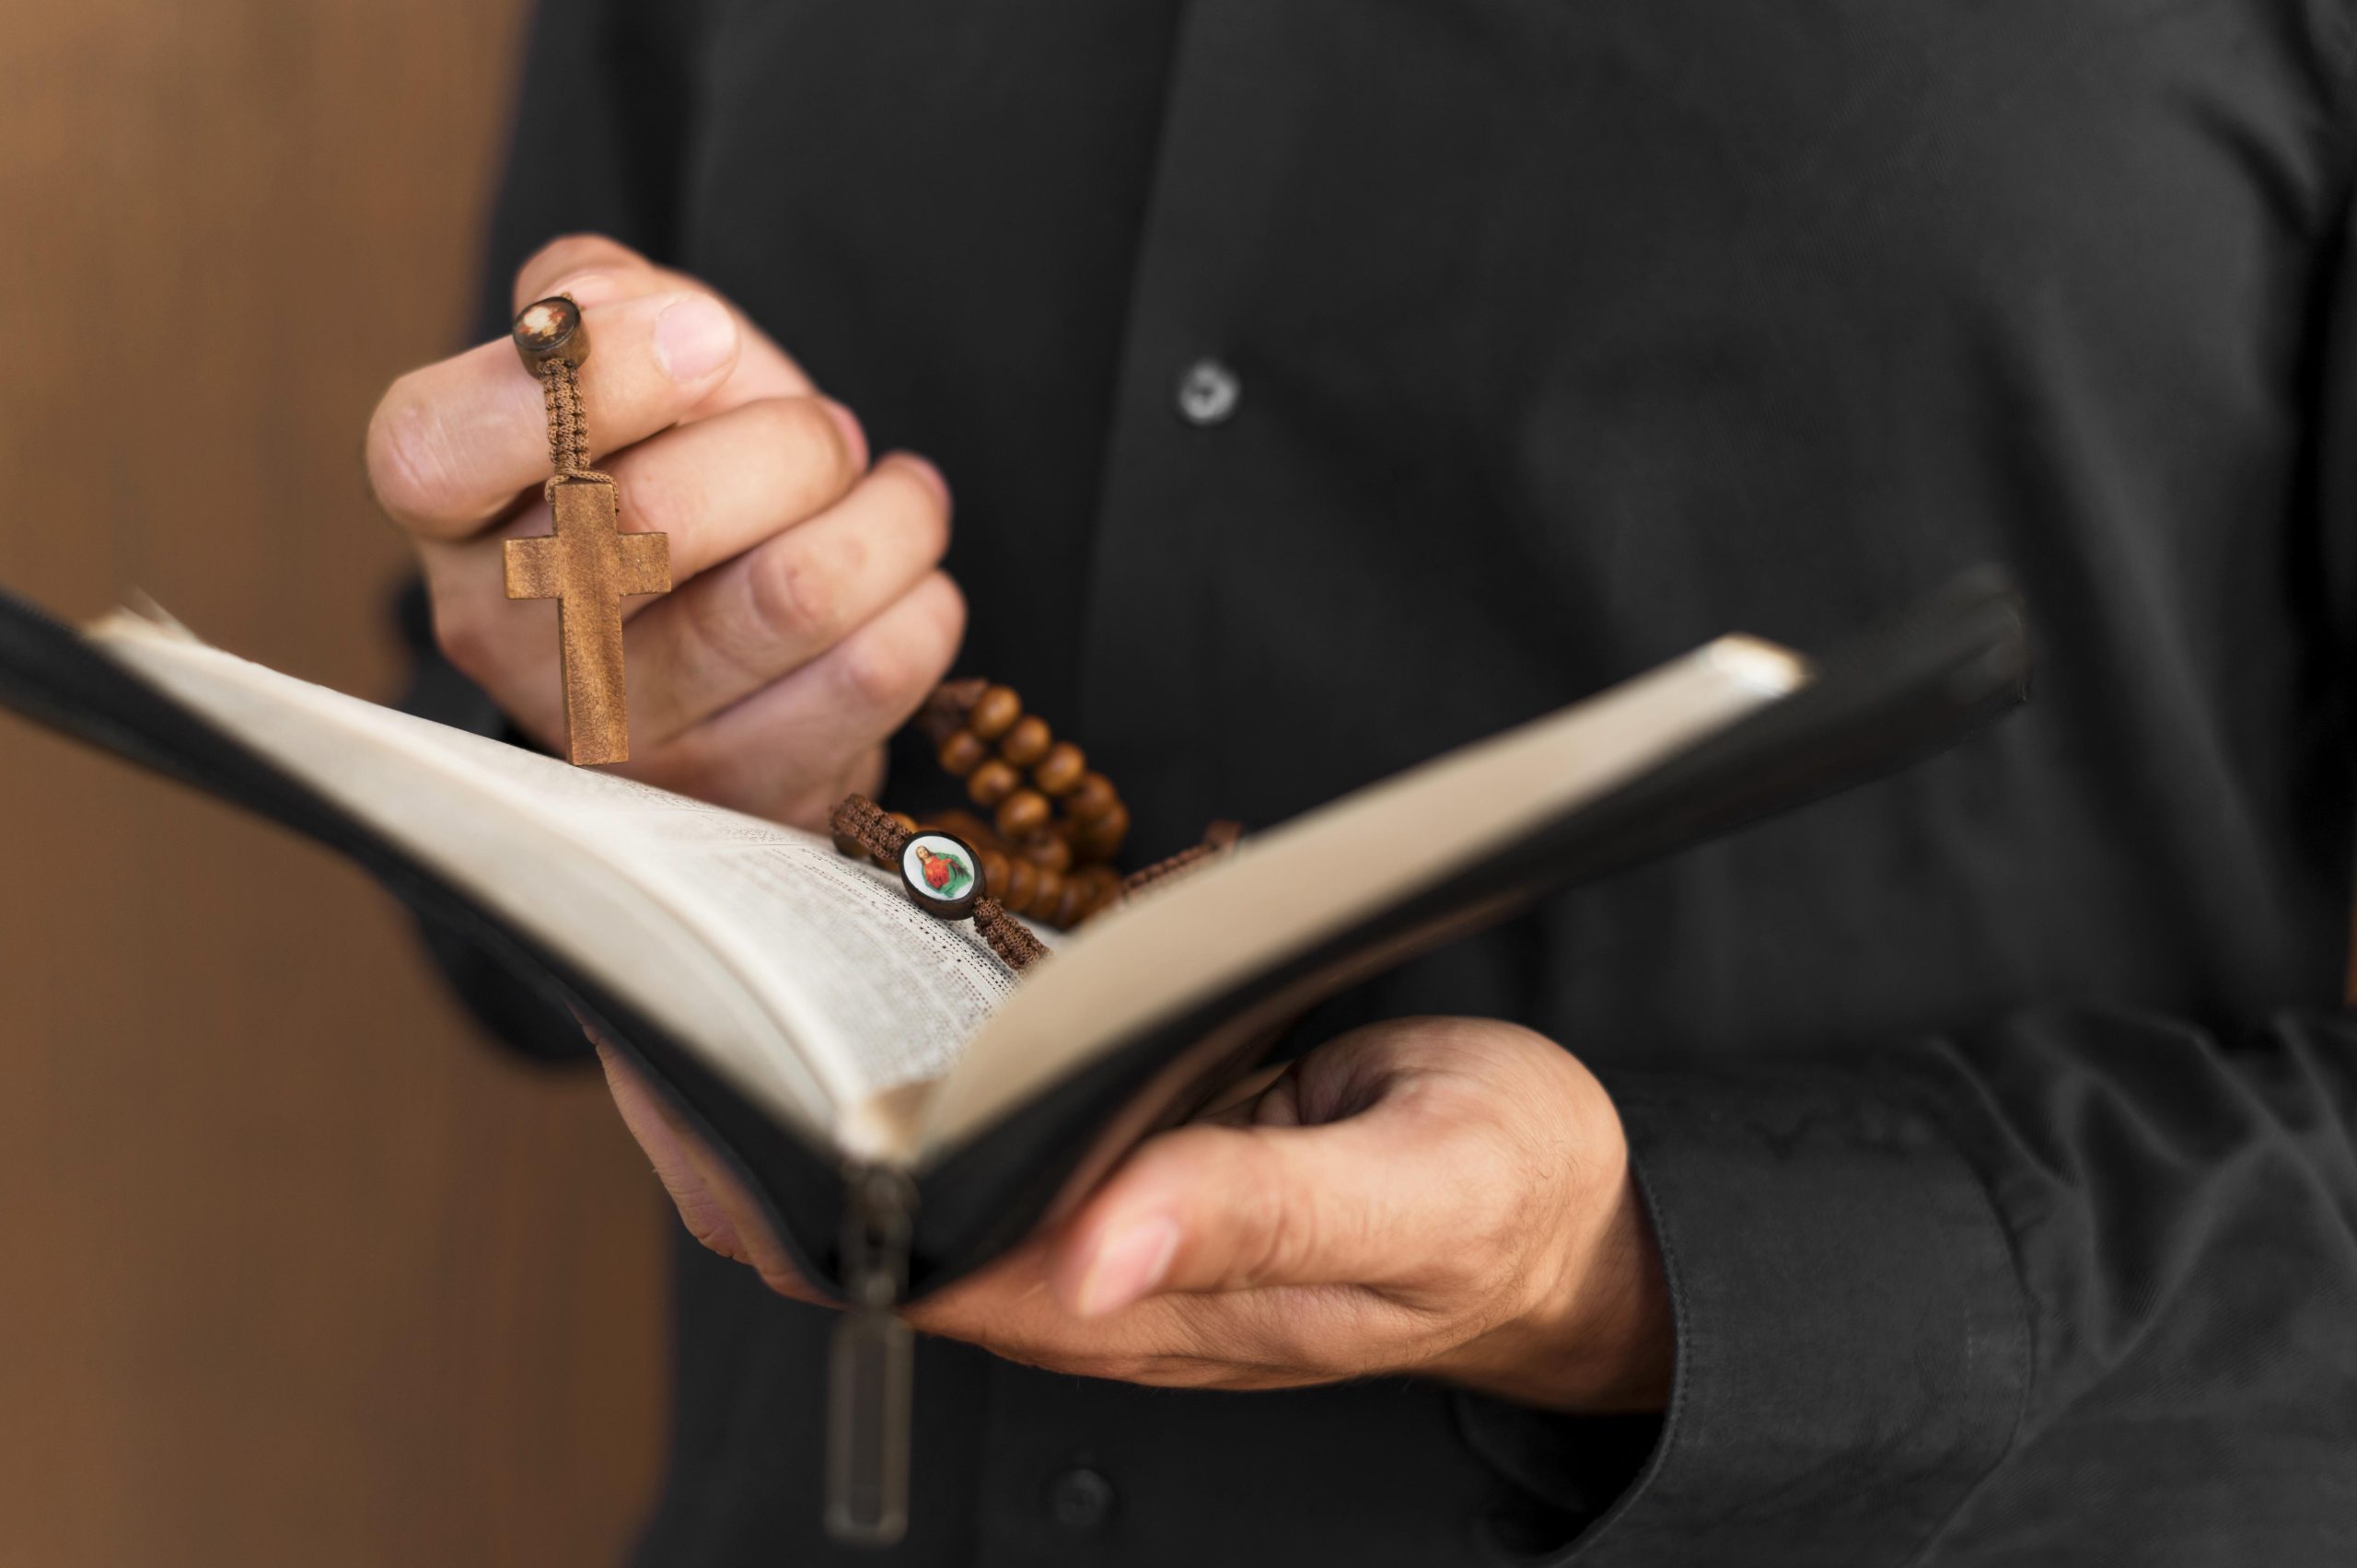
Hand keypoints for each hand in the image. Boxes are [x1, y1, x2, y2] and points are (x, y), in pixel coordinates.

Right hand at [366, 234, 962, 827]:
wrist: (745, 632)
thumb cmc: (675, 462)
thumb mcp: (619, 356)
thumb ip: (600, 295)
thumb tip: (660, 324)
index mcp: (451, 513)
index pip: (438, 451)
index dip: (591, 378)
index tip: (706, 336)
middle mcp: (505, 637)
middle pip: (655, 515)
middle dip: (794, 443)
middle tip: (825, 438)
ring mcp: (617, 738)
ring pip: (792, 595)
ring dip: (885, 521)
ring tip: (893, 502)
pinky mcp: (734, 798)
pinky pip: (870, 675)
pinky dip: (920, 605)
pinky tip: (904, 585)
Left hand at [598, 1016, 1673, 1412]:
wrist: (1569, 1225)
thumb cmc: (1504, 1206)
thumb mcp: (1419, 1194)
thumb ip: (1265, 1217)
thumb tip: (1090, 1248)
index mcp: (1127, 1303)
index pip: (890, 1262)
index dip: (768, 1169)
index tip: (685, 1042)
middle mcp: (1079, 1278)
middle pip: (861, 1223)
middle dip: (743, 1106)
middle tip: (674, 943)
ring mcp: (1091, 1223)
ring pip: (906, 1171)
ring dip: (812, 1068)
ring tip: (736, 928)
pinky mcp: (1123, 1158)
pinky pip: (979, 1119)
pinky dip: (906, 1041)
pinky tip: (868, 949)